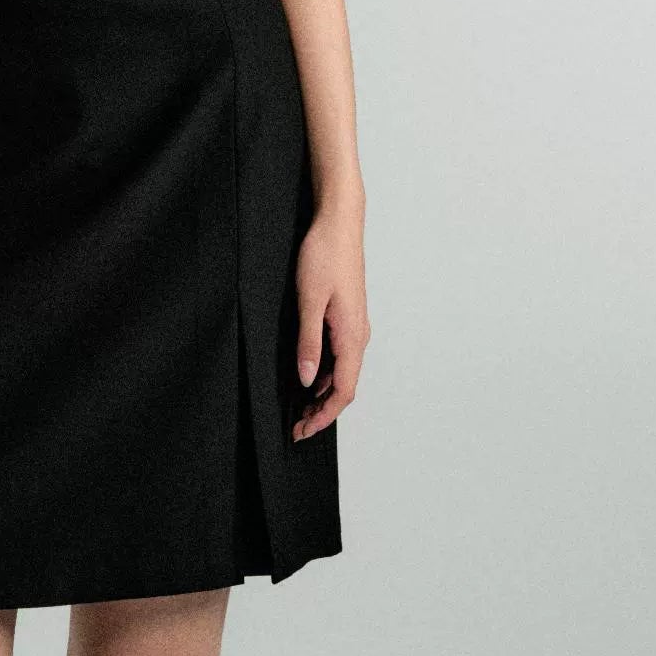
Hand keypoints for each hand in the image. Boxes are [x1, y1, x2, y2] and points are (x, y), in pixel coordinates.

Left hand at [291, 209, 369, 439]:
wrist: (339, 223)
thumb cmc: (324, 256)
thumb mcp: (308, 300)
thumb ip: (308, 343)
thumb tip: (305, 380)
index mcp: (352, 336)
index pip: (342, 391)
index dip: (322, 416)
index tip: (301, 431)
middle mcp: (359, 336)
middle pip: (344, 386)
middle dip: (321, 410)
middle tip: (296, 426)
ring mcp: (355, 326)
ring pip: (342, 371)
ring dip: (322, 392)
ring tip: (297, 406)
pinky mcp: (348, 317)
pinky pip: (340, 355)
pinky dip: (324, 372)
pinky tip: (306, 373)